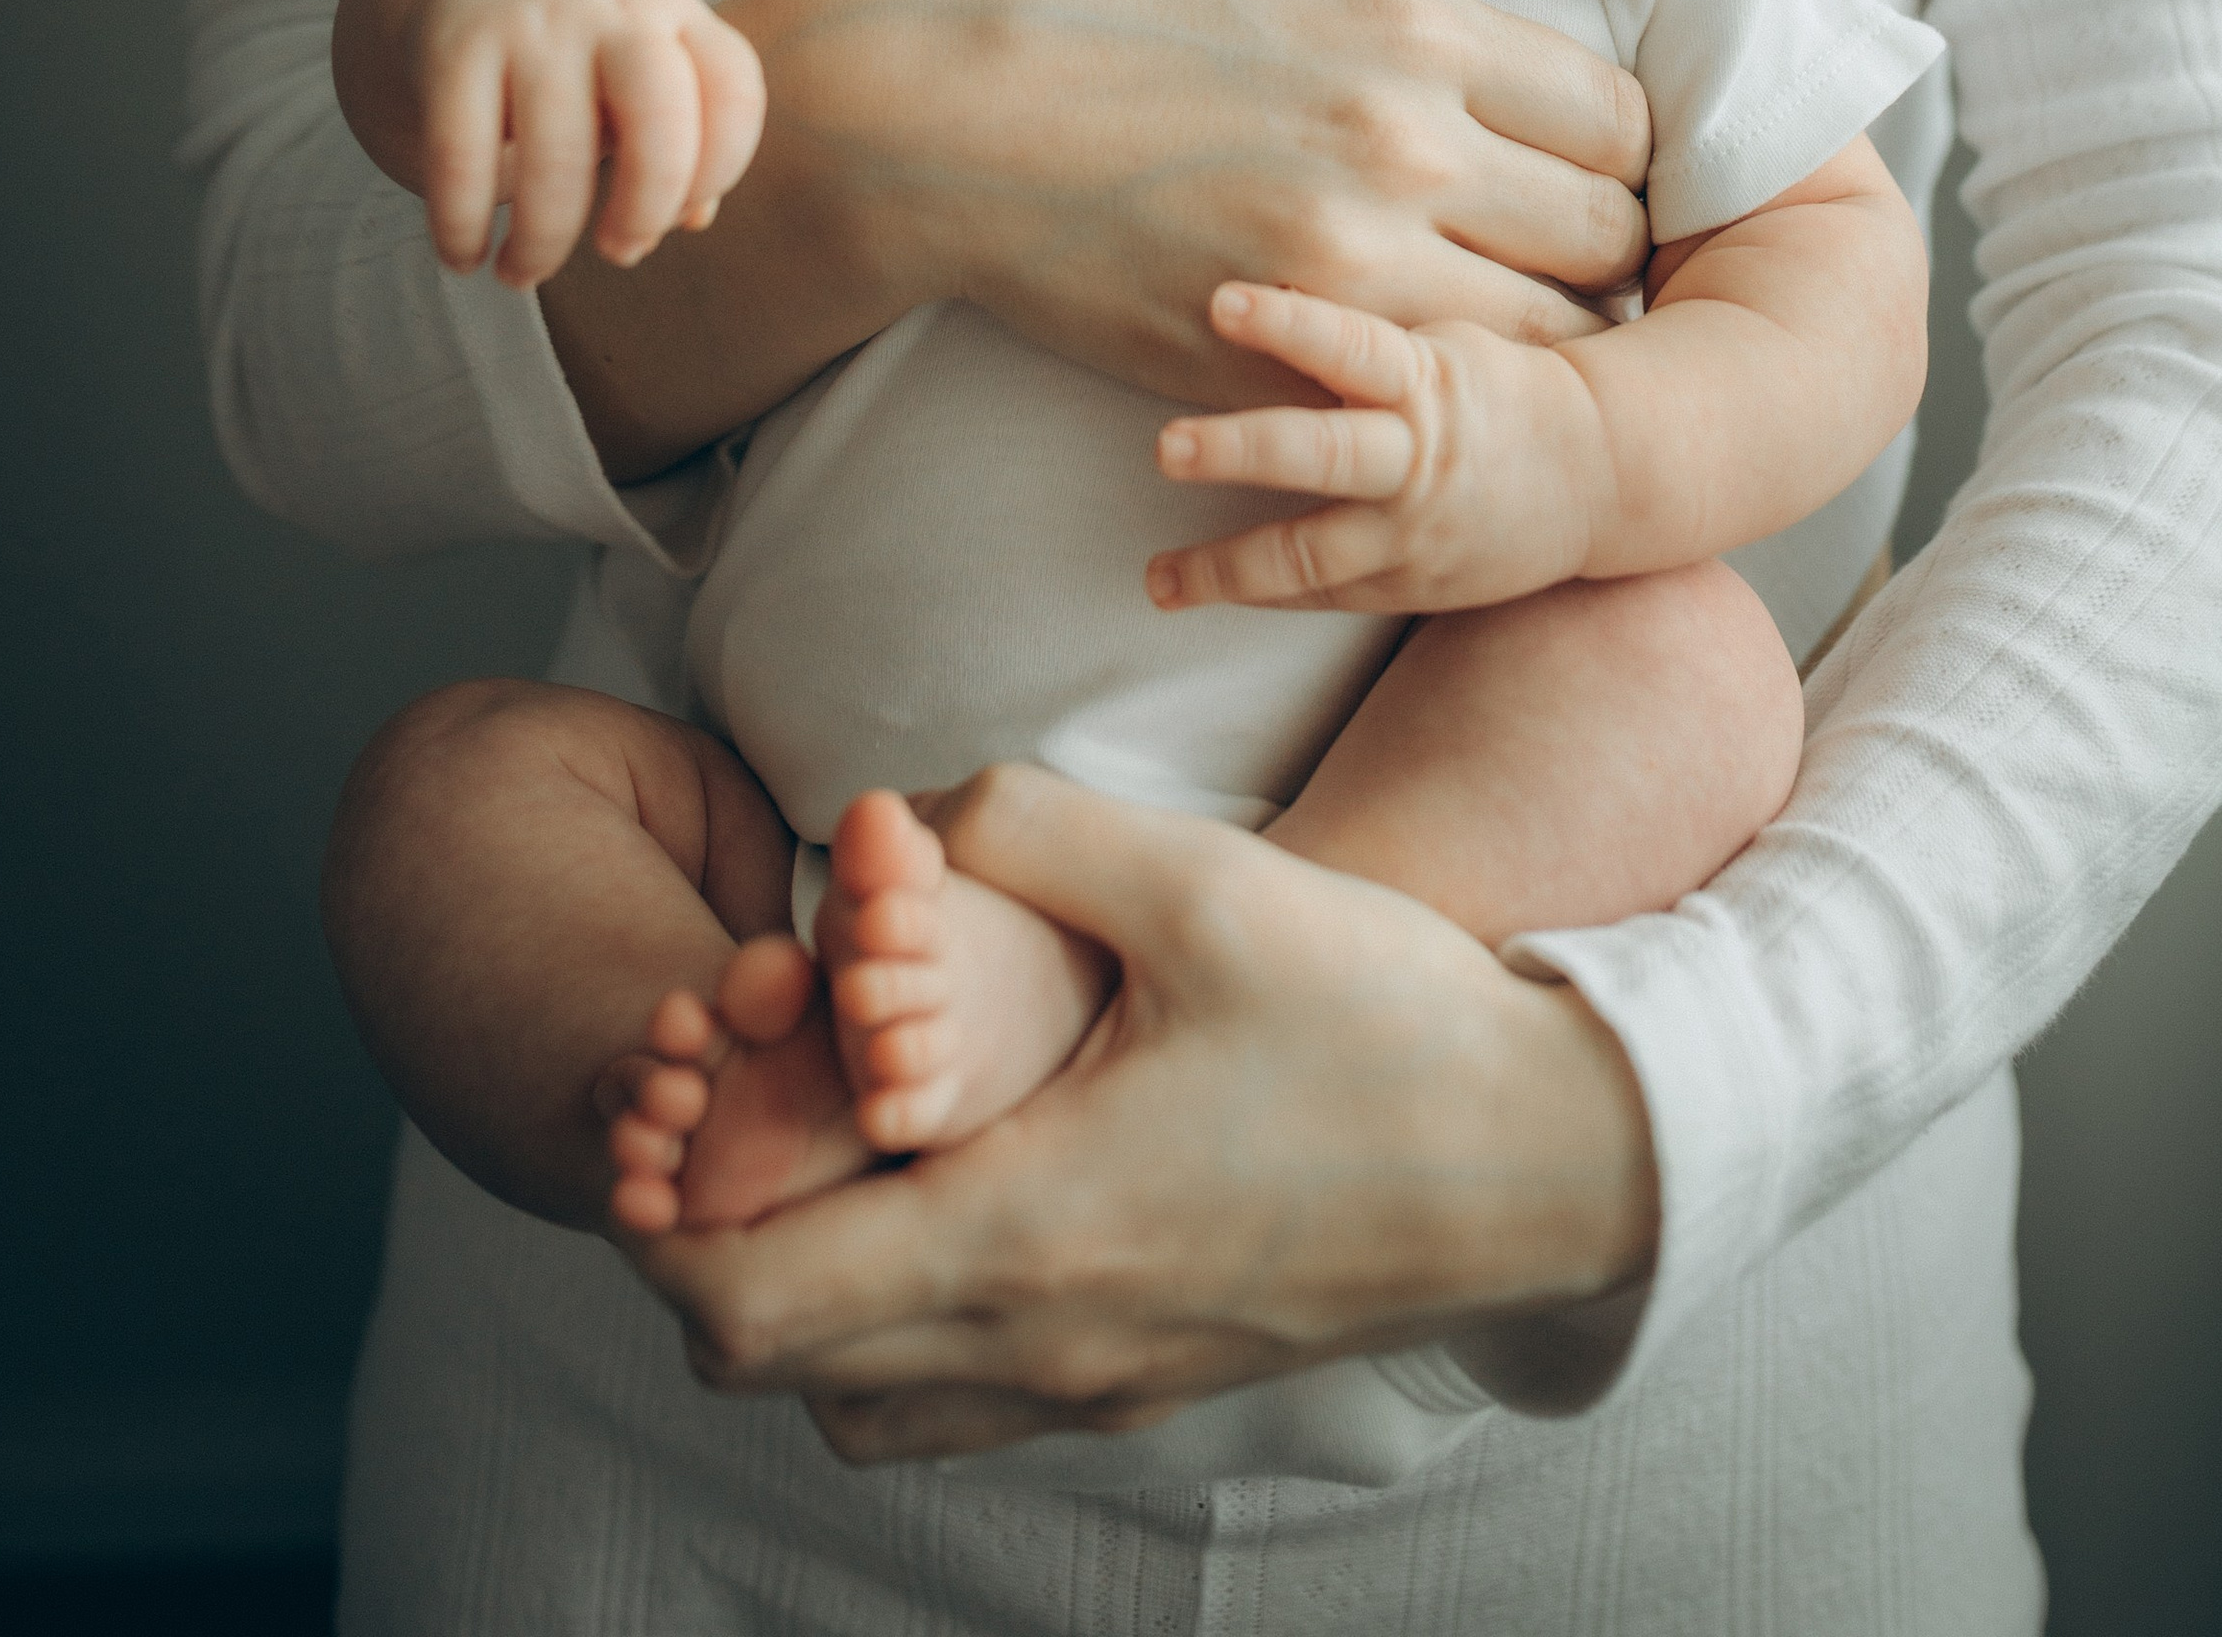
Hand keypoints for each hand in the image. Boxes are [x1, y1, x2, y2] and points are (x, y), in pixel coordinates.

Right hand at [336, 0, 766, 286]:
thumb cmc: (584, 55)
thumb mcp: (647, 77)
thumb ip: (686, 145)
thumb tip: (694, 218)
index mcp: (676, 15)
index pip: (734, 90)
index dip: (720, 170)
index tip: (677, 217)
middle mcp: (613, 12)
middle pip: (659, 116)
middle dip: (647, 207)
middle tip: (620, 253)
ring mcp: (534, 26)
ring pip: (554, 155)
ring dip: (542, 241)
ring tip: (521, 272)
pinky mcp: (458, 49)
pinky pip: (461, 156)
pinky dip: (460, 223)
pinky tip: (464, 256)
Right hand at [544, 0, 1651, 481]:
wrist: (929, 100)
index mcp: (1414, 31)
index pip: (1622, 119)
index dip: (1622, 145)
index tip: (1586, 153)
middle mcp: (1401, 155)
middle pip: (1609, 235)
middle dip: (1602, 239)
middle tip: (1559, 238)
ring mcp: (1336, 273)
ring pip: (1542, 340)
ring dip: (1539, 326)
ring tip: (1498, 303)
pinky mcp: (1267, 361)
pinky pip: (1423, 399)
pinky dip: (1442, 384)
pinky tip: (1412, 352)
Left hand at [619, 764, 1657, 1460]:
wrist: (1554, 1162)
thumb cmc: (1385, 1025)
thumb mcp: (1205, 884)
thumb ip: (1029, 826)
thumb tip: (906, 818)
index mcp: (1026, 1229)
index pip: (743, 1301)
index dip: (667, 1214)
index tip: (684, 1106)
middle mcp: (1041, 1342)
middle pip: (770, 1369)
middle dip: (714, 1249)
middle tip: (741, 1115)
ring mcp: (1095, 1383)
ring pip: (858, 1401)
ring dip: (806, 1299)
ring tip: (841, 1153)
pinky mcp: (1150, 1386)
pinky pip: (957, 1402)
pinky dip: (903, 1330)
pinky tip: (957, 1193)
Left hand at [1147, 281, 1612, 611]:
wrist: (1601, 476)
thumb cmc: (1502, 384)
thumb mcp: (1451, 332)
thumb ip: (1365, 326)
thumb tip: (1271, 251)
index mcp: (1429, 380)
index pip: (1352, 345)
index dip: (1289, 323)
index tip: (1221, 301)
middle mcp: (1417, 459)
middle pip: (1321, 455)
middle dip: (1241, 451)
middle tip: (1165, 447)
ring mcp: (1411, 532)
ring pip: (1311, 554)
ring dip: (1226, 565)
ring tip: (1154, 576)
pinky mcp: (1408, 585)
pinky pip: (1324, 593)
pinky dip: (1261, 590)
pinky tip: (1192, 588)